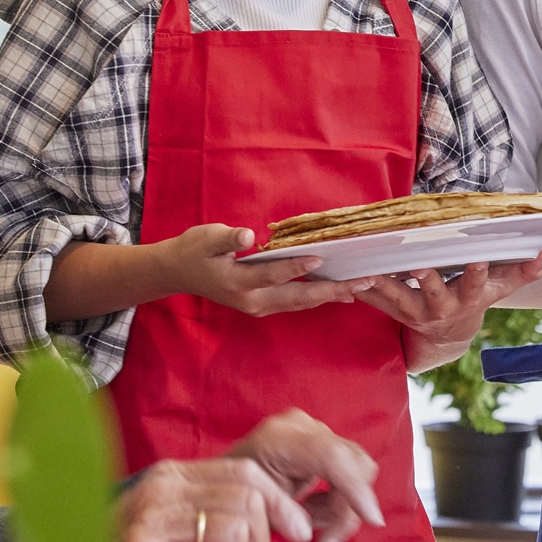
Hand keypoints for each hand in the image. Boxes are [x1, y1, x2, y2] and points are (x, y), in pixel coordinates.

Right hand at [115, 456, 314, 541]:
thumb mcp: (179, 523)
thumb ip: (218, 509)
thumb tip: (285, 518)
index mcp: (171, 475)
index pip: (245, 472)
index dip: (280, 502)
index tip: (299, 529)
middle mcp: (160, 490)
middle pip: (248, 503)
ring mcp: (149, 521)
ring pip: (233, 537)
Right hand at [160, 223, 376, 315]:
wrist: (179, 272)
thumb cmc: (194, 250)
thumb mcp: (207, 237)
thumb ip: (228, 238)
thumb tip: (248, 235)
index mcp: (238, 282)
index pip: (272, 274)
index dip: (295, 266)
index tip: (319, 258)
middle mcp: (252, 301)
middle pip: (298, 298)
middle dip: (332, 290)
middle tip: (363, 282)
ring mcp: (259, 306)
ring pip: (301, 303)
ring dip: (331, 295)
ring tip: (360, 287)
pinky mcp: (263, 305)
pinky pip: (296, 302)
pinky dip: (319, 297)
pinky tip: (339, 292)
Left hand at [227, 408, 385, 541]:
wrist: (224, 482)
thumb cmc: (234, 496)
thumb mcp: (257, 509)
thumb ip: (288, 517)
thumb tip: (321, 538)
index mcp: (280, 438)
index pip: (332, 456)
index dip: (355, 488)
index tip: (372, 520)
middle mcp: (302, 427)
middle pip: (353, 464)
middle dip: (348, 508)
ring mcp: (313, 431)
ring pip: (357, 470)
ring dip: (342, 506)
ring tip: (313, 524)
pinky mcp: (321, 441)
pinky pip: (349, 471)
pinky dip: (338, 498)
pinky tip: (313, 510)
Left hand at [356, 257, 541, 348]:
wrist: (448, 337)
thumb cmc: (474, 301)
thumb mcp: (498, 290)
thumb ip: (521, 273)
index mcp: (466, 299)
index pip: (475, 283)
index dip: (476, 272)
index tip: (478, 258)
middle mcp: (440, 307)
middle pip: (432, 292)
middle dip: (426, 278)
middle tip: (418, 262)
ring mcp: (415, 312)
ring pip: (397, 299)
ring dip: (382, 285)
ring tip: (368, 271)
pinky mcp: (394, 312)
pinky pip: (376, 302)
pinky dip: (361, 290)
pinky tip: (347, 276)